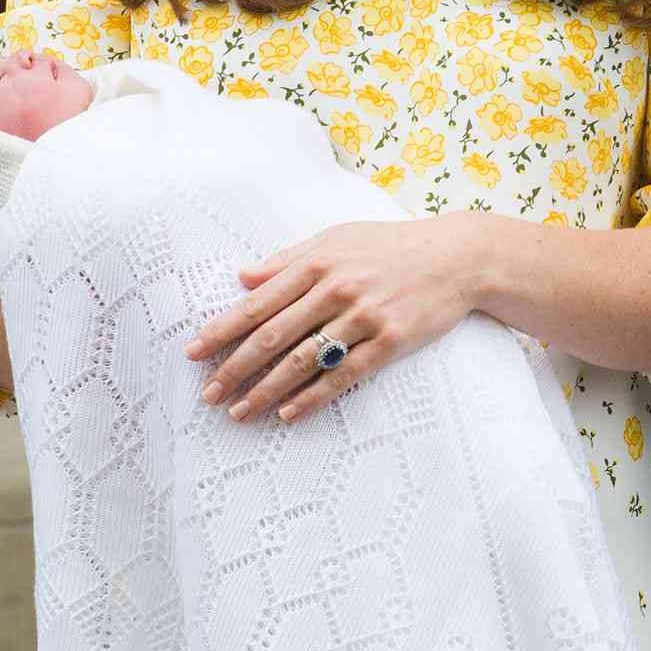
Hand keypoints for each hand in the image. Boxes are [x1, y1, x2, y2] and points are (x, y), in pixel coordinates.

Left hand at [185, 216, 489, 423]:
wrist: (457, 256)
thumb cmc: (392, 245)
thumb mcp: (337, 238)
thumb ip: (289, 258)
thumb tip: (243, 276)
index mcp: (317, 263)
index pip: (257, 304)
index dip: (221, 331)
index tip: (193, 353)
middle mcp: (336, 289)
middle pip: (272, 337)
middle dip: (234, 369)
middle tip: (208, 395)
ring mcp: (363, 317)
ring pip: (302, 361)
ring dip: (265, 391)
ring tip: (239, 412)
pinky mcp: (390, 341)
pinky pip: (343, 375)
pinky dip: (312, 397)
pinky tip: (288, 413)